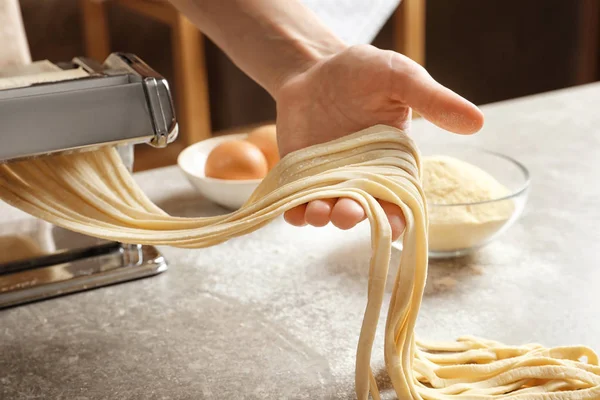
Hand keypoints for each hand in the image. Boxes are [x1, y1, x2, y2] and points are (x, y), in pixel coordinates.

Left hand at [275, 45, 483, 239]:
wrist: (314, 67)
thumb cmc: (362, 72)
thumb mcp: (400, 78)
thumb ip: (433, 100)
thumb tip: (477, 121)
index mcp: (393, 162)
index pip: (400, 198)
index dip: (398, 217)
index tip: (393, 225)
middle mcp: (362, 178)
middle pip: (363, 210)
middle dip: (356, 217)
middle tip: (347, 212)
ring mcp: (330, 181)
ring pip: (330, 211)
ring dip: (324, 217)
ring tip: (318, 212)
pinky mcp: (301, 178)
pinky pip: (297, 204)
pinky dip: (295, 212)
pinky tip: (293, 211)